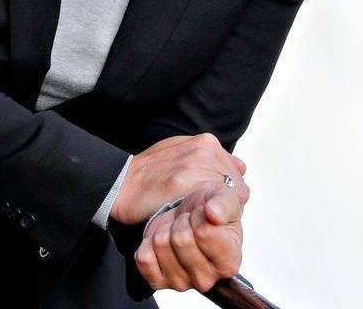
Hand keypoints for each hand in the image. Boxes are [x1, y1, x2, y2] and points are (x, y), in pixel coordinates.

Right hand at [110, 132, 247, 225]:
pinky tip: (191, 219)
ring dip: (218, 213)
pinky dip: (205, 217)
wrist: (121, 183)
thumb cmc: (152, 172)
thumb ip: (211, 158)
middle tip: (209, 215)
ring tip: (199, 219)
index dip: (229, 193)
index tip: (216, 204)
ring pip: (225, 199)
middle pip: (236, 187)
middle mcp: (204, 151)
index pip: (238, 175)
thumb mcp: (183, 152)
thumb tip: (241, 167)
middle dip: (227, 204)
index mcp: (207, 143)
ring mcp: (195, 166)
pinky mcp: (183, 184)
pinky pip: (208, 205)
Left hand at [135, 187, 243, 292]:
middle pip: (181, 239)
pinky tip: (164, 241)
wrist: (188, 216)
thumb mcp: (224, 198)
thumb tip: (214, 212)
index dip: (200, 214)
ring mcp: (182, 284)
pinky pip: (144, 257)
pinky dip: (149, 241)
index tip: (204, 214)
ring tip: (177, 229)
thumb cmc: (208, 211)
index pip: (204, 232)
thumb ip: (224, 204)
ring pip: (161, 244)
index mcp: (229, 262)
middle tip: (189, 222)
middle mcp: (207, 279)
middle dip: (181, 221)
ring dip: (166, 229)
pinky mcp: (158, 282)